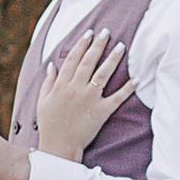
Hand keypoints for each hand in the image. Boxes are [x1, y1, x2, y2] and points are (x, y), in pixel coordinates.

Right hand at [33, 28, 129, 165]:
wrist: (59, 147)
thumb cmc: (50, 125)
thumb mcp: (43, 102)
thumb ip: (48, 82)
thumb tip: (52, 65)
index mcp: (61, 85)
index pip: (73, 59)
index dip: (81, 44)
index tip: (89, 33)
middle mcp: (76, 89)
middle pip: (88, 62)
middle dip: (98, 45)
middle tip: (107, 32)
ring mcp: (89, 100)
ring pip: (103, 74)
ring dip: (112, 59)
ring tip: (121, 46)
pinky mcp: (101, 112)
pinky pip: (117, 98)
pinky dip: (128, 88)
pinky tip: (137, 78)